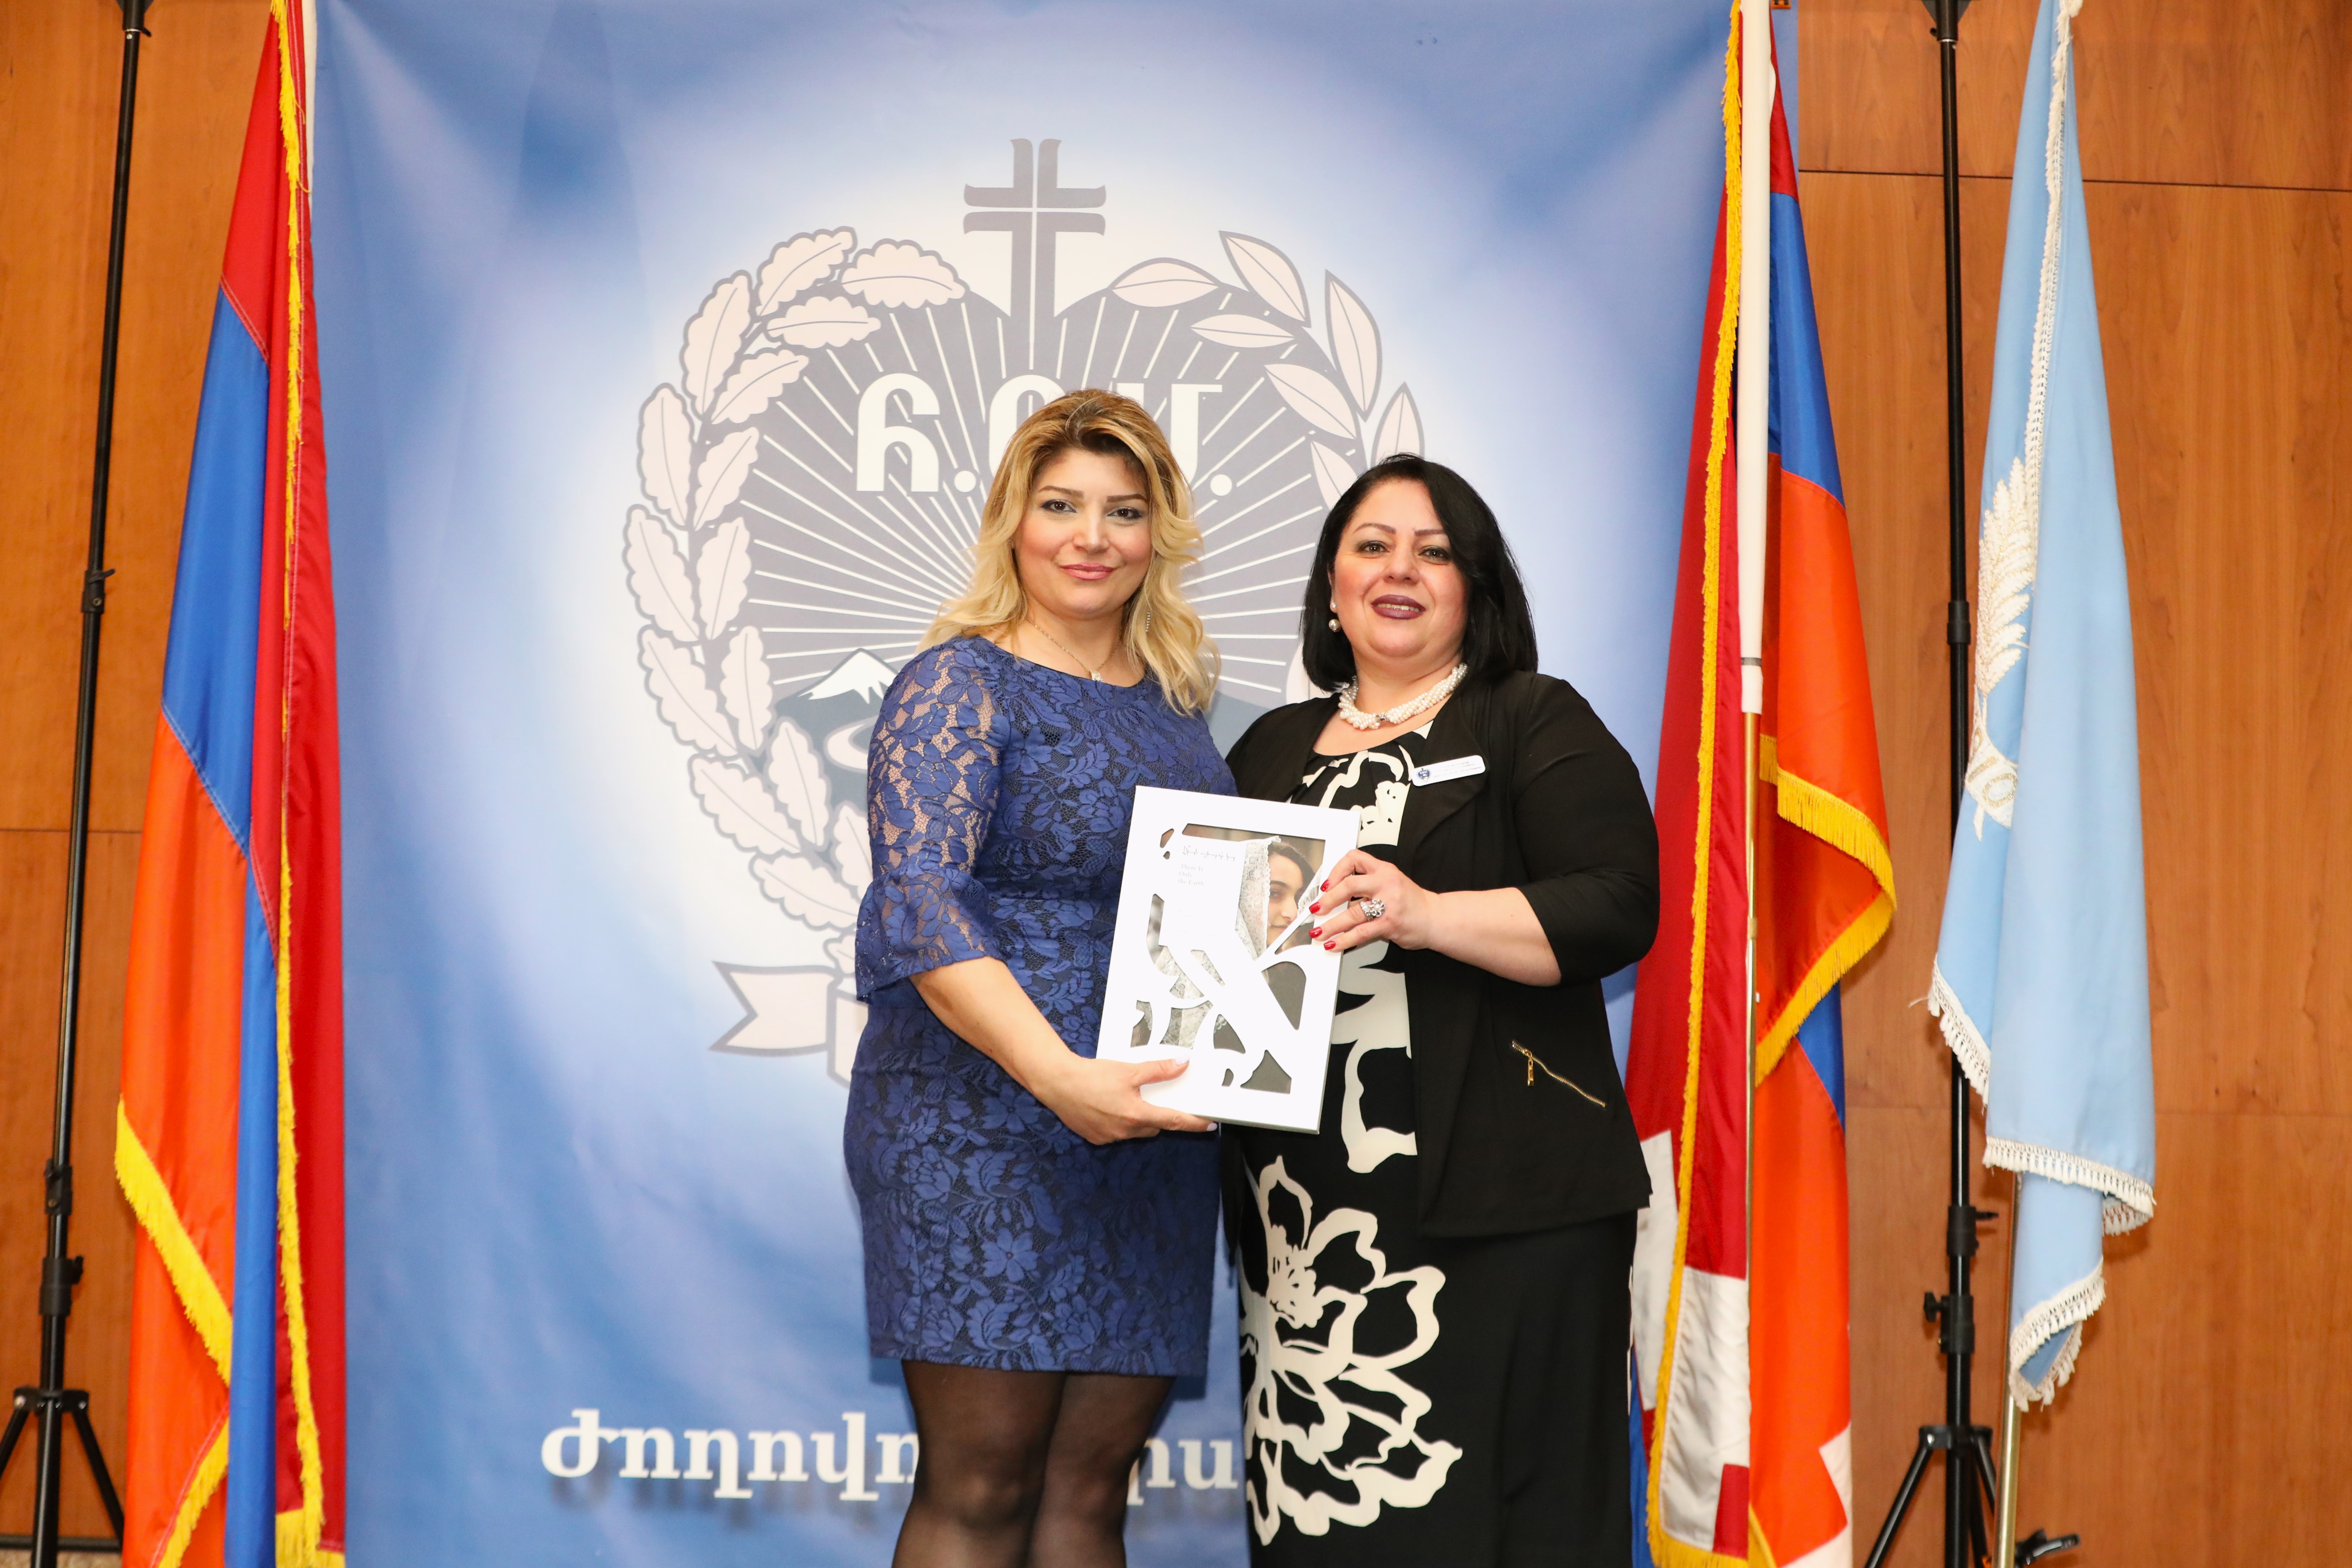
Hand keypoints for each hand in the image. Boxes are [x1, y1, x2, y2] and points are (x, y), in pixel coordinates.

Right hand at [1031, 1053, 1214, 1145]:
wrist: (1057, 1083)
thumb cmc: (1090, 1076)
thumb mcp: (1128, 1070)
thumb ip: (1158, 1070)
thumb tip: (1182, 1064)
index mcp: (1136, 1115)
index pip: (1174, 1121)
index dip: (1194, 1123)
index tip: (1209, 1124)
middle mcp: (1125, 1131)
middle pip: (1154, 1126)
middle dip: (1157, 1114)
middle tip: (1154, 1097)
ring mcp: (1109, 1137)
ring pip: (1135, 1130)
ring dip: (1137, 1118)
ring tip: (1125, 1098)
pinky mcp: (1096, 1138)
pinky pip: (1116, 1132)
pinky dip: (1118, 1122)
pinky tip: (1108, 1106)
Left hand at [1308, 849, 1434, 953]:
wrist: (1435, 918)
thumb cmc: (1412, 902)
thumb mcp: (1392, 882)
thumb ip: (1368, 883)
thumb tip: (1336, 893)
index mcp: (1384, 870)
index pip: (1354, 859)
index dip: (1336, 870)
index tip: (1327, 884)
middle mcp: (1386, 883)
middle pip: (1349, 886)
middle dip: (1328, 899)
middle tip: (1317, 908)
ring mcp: (1388, 904)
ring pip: (1352, 913)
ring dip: (1331, 925)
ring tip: (1319, 931)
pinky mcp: (1389, 924)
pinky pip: (1361, 932)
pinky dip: (1344, 940)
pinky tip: (1334, 943)